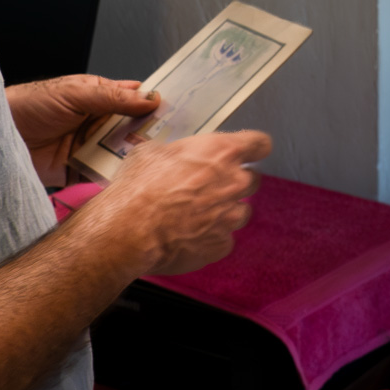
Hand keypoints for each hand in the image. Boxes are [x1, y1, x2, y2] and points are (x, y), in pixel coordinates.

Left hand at [7, 74, 158, 185]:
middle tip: (171, 142)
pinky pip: (102, 175)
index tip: (180, 111)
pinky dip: (113, 178)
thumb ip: (112, 98)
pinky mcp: (79, 170)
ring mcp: (89, 146)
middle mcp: (97, 122)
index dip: (155, 104)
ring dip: (133, 158)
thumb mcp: (74, 94)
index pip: (135, 99)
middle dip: (149, 135)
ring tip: (151, 163)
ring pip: (121, 153)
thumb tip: (148, 98)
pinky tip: (126, 180)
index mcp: (100, 97)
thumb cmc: (29, 105)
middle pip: (133, 129)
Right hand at [98, 130, 273, 276]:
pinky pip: (224, 240)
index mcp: (222, 152)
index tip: (249, 153)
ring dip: (225, 212)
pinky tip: (189, 237)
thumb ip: (176, 153)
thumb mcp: (152, 152)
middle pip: (252, 180)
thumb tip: (172, 158)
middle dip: (234, 182)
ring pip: (240, 212)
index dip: (254, 148)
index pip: (260, 144)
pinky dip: (211, 238)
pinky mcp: (221, 246)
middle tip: (209, 187)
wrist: (129, 229)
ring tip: (196, 216)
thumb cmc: (139, 186)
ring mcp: (230, 217)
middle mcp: (234, 182)